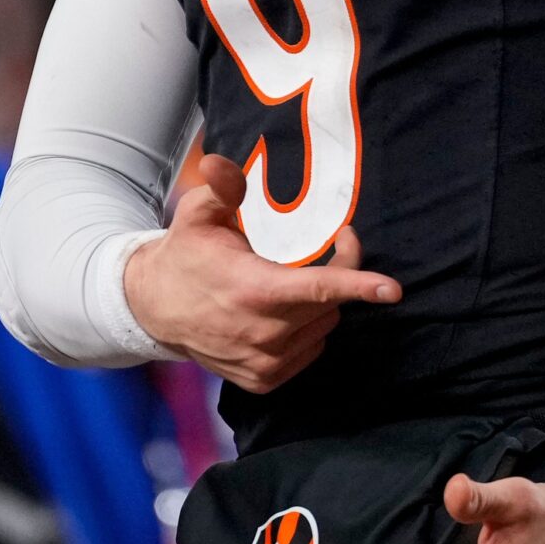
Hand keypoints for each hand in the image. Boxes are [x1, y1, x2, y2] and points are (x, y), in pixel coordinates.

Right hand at [122, 154, 399, 392]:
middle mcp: (264, 333)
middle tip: (331, 247)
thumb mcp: (198, 214)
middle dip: (340, 275)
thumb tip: (221, 163)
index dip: (358, 286)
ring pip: (324, 329)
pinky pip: (309, 351)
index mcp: (255, 290)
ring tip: (291, 283)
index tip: (392, 289)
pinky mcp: (264, 380)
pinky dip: (307, 332)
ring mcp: (265, 362)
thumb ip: (221, 189)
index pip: (318, 289)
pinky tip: (281, 314)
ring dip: (321, 306)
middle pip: (330, 306)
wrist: (153, 310)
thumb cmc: (185, 255)